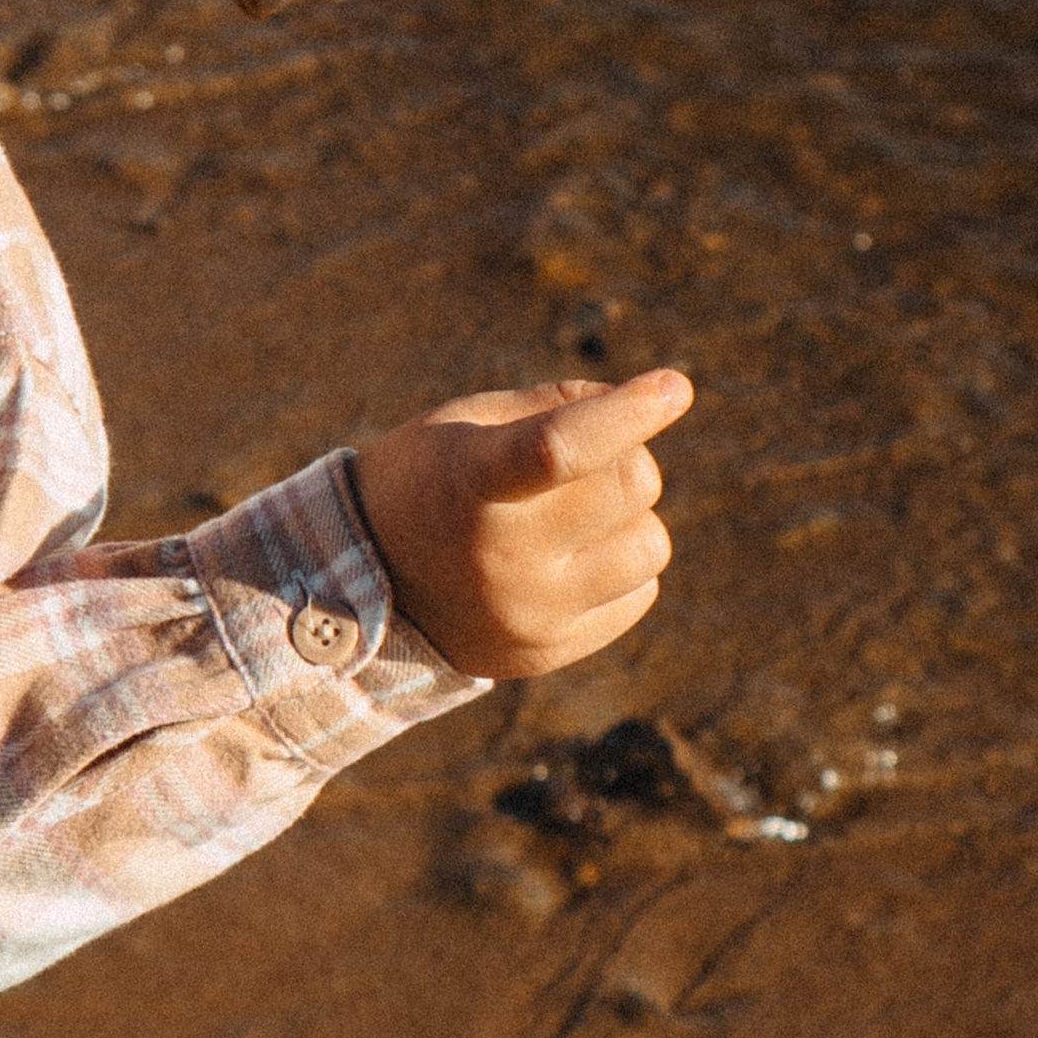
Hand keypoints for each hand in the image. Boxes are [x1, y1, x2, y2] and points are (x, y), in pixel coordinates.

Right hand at [350, 371, 692, 679]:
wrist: (363, 586)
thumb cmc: (429, 480)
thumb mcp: (468, 423)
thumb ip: (556, 405)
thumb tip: (654, 405)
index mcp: (471, 483)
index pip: (561, 447)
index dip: (626, 413)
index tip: (674, 387)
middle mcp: (500, 557)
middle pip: (631, 485)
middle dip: (624, 459)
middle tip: (580, 466)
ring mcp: (528, 613)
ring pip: (651, 544)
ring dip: (628, 519)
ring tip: (574, 519)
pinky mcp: (549, 650)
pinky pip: (640, 593)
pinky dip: (619, 568)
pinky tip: (568, 562)